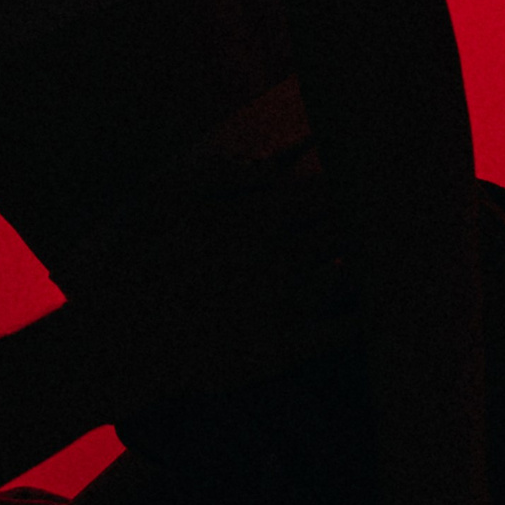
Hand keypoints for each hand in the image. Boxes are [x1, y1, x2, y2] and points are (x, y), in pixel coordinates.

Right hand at [80, 159, 358, 414]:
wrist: (119, 341)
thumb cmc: (137, 264)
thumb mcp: (166, 201)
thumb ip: (223, 174)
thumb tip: (275, 156)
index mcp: (253, 219)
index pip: (325, 192)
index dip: (348, 186)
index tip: (356, 184)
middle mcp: (278, 259)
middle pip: (346, 230)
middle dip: (366, 221)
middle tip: (383, 217)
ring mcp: (285, 305)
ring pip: (353, 275)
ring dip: (370, 262)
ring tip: (384, 255)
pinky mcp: (286, 348)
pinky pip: (346, 328)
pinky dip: (366, 311)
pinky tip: (373, 302)